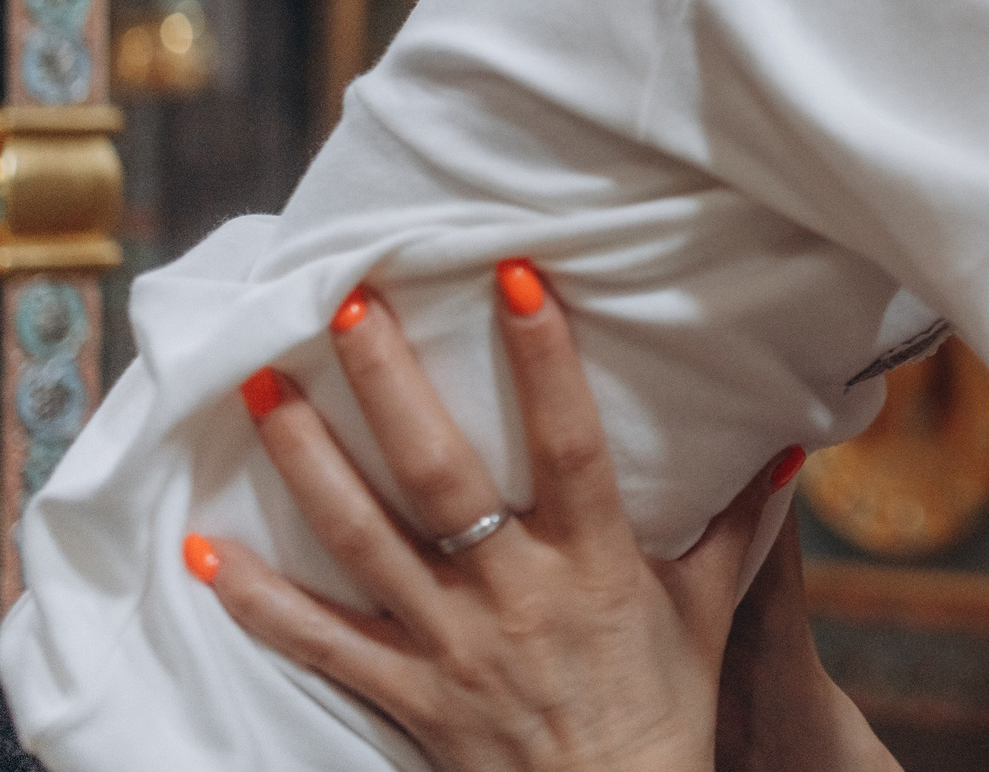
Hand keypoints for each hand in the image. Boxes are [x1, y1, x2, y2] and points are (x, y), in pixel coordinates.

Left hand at [192, 269, 882, 771]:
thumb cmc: (665, 708)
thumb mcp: (706, 608)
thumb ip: (737, 523)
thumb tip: (788, 447)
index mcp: (595, 564)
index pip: (571, 445)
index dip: (545, 362)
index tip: (515, 279)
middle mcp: (515, 596)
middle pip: (443, 481)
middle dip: (393, 387)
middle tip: (349, 305)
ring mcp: (451, 646)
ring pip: (365, 542)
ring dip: (308, 460)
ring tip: (263, 383)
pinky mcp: (405, 693)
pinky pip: (317, 642)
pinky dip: (255, 598)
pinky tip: (201, 548)